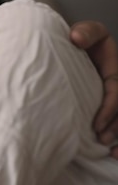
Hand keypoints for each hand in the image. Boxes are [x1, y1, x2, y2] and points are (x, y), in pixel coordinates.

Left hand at [69, 21, 117, 157]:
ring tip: (110, 152)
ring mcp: (116, 97)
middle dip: (116, 127)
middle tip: (102, 139)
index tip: (96, 124)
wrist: (75, 45)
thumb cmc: (82, 39)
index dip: (109, 109)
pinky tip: (114, 155)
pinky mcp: (109, 107)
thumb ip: (86, 32)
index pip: (117, 92)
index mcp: (116, 72)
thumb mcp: (88, 31)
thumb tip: (76, 38)